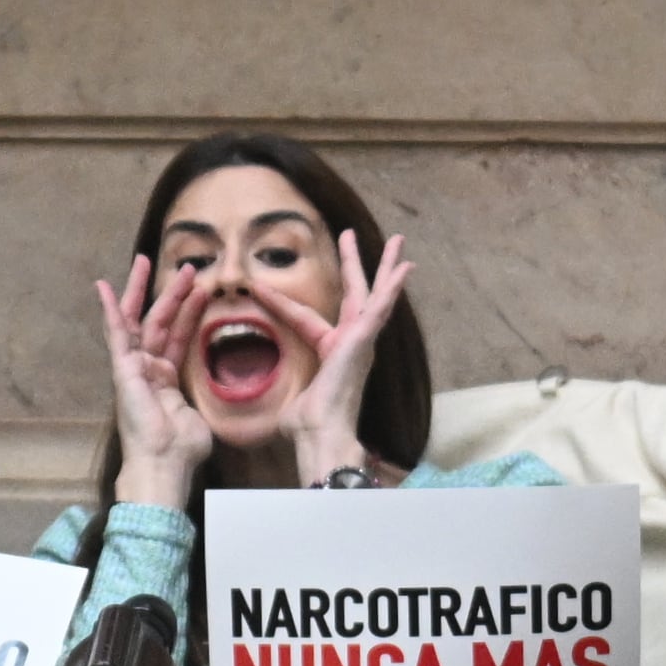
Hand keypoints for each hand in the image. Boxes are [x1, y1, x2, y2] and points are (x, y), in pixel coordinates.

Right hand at [98, 255, 213, 510]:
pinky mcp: (123, 369)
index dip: (187, 313)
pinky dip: (110, 310)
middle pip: (158, 321)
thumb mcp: (199, 415)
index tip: (199, 291)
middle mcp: (147, 370)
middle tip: (184, 266)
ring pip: (141, 321)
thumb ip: (198, 397)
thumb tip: (207, 399)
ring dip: (150, 291)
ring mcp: (133, 368)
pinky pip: (117, 334)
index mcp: (165, 380)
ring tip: (155, 261)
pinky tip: (106, 287)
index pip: (176, 337)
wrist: (164, 464)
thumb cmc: (181, 450)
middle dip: (170, 292)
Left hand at [249, 229, 413, 483]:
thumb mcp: (288, 401)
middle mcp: (352, 343)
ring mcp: (362, 340)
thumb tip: (271, 422)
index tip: (259, 288)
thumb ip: (287, 398)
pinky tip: (406, 267)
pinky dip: (394, 287)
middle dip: (355, 265)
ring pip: (375, 294)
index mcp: (331, 353)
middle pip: (355, 294)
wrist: (320, 430)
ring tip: (399, 240)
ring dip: (386, 267)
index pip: (304, 318)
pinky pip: (381, 307)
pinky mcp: (365, 338)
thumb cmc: (305, 424)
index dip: (278, 303)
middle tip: (352, 235)